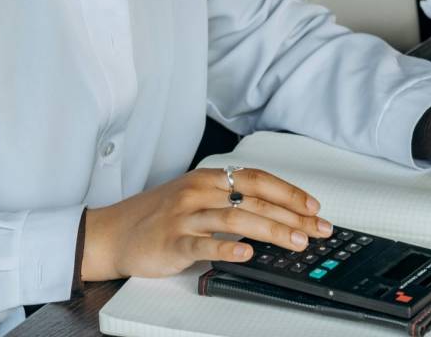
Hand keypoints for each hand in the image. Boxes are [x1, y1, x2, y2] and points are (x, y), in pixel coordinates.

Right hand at [81, 167, 331, 280]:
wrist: (113, 232)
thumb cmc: (158, 216)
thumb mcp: (195, 197)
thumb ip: (229, 200)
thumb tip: (274, 213)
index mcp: (208, 178)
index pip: (257, 179)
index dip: (289, 191)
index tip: (314, 206)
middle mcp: (199, 192)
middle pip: (254, 199)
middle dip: (292, 215)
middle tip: (317, 229)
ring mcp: (185, 216)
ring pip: (235, 219)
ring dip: (271, 230)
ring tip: (296, 241)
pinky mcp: (172, 242)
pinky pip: (203, 245)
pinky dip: (228, 248)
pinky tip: (247, 253)